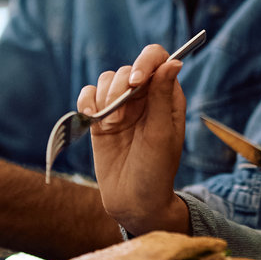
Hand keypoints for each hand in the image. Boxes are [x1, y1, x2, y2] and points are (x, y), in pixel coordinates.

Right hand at [85, 43, 190, 236]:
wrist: (133, 201)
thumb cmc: (156, 169)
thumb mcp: (162, 134)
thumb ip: (162, 97)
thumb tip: (174, 62)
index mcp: (167, 96)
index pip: (158, 59)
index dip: (146, 61)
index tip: (136, 81)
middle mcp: (144, 96)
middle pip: (128, 68)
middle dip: (120, 87)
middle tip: (120, 116)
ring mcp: (122, 106)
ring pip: (106, 79)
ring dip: (105, 97)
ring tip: (111, 124)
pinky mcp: (101, 118)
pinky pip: (89, 95)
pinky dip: (86, 102)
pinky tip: (92, 119)